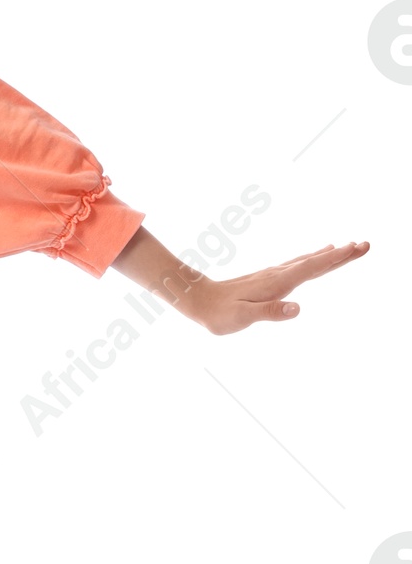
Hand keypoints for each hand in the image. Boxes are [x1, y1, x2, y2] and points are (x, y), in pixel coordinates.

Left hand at [185, 241, 369, 333]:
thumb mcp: (243, 318)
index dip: (335, 259)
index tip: (356, 248)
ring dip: (331, 254)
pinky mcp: (271, 277)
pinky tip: (321, 254)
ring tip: (351, 247)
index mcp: (277, 283)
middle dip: (341, 254)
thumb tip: (297, 308)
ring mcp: (275, 274)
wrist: (197, 300)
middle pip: (315, 261)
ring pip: (309, 261)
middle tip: (366, 244)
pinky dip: (316, 258)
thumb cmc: (220, 314)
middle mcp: (279, 274)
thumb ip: (270, 313)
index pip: (312, 268)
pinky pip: (300, 264)